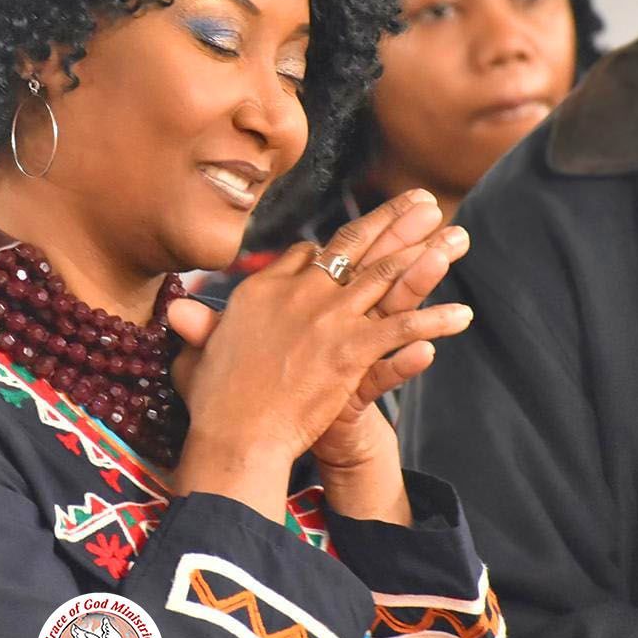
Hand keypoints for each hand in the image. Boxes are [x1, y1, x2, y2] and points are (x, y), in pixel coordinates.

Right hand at [168, 190, 472, 520]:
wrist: (235, 436)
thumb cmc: (212, 403)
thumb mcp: (196, 354)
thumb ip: (196, 328)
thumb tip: (176, 312)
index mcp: (263, 290)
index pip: (307, 255)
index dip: (333, 250)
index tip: (356, 241)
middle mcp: (298, 293)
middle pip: (352, 246)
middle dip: (392, 220)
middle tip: (422, 202)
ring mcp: (327, 319)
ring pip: (385, 276)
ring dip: (426, 255)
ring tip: (457, 238)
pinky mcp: (350, 349)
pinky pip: (402, 328)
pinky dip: (434, 321)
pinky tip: (462, 315)